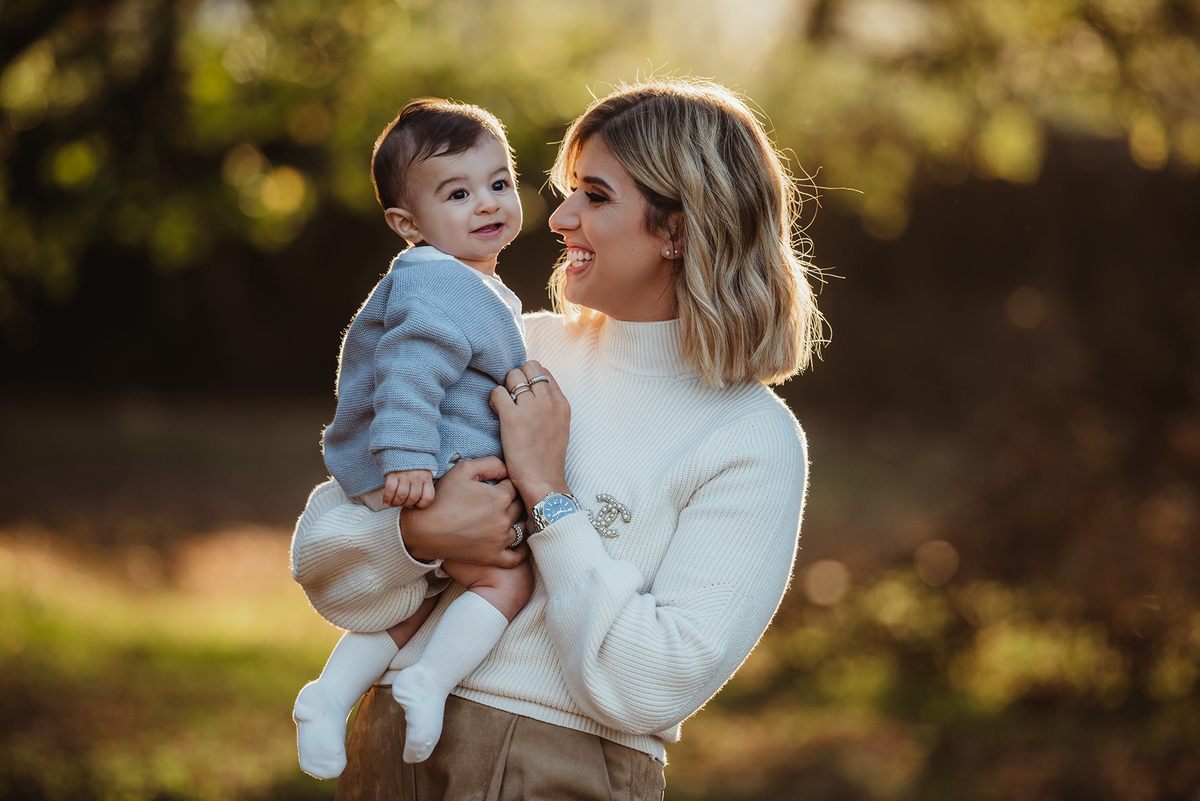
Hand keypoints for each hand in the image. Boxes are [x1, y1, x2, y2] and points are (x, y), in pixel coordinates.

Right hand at [382, 469, 434, 507]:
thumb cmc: (414, 464)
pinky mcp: (393, 473)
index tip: (416, 504)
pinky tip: (386, 502)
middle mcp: (417, 477)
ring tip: (393, 504)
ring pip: (401, 496)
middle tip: (402, 504)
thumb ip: (421, 487)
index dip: (421, 505)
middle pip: (412, 498)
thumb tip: (411, 506)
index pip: (428, 497)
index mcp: (426, 478)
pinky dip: (387, 498)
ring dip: (396, 503)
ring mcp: (405, 475)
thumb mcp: (424, 473)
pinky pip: (390, 490)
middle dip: (406, 505)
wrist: (404, 447)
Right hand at [400, 456, 525, 567]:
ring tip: (505, 519)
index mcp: (501, 497)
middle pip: (520, 507)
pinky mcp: (493, 557)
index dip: (505, 484)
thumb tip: (508, 469)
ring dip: (516, 523)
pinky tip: (519, 545)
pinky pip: (516, 558)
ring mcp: (500, 540)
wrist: (423, 529)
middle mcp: (505, 519)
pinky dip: (520, 552)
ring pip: (521, 529)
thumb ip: (491, 463)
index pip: (515, 486)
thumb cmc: (442, 497)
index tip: (495, 485)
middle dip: (512, 502)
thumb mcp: (464, 469)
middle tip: (498, 502)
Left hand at [489, 360, 570, 510]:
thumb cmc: (547, 458)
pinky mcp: (513, 417)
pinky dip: (494, 400)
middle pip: (528, 367)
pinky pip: (497, 392)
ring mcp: (531, 408)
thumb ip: (551, 406)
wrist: (543, 481)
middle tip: (513, 398)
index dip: (530, 379)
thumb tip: (534, 389)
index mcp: (562, 404)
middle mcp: (549, 402)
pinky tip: (497, 413)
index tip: (524, 394)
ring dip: (506, 388)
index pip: (543, 371)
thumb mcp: (560, 426)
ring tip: (505, 405)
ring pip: (513, 375)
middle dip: (518, 379)